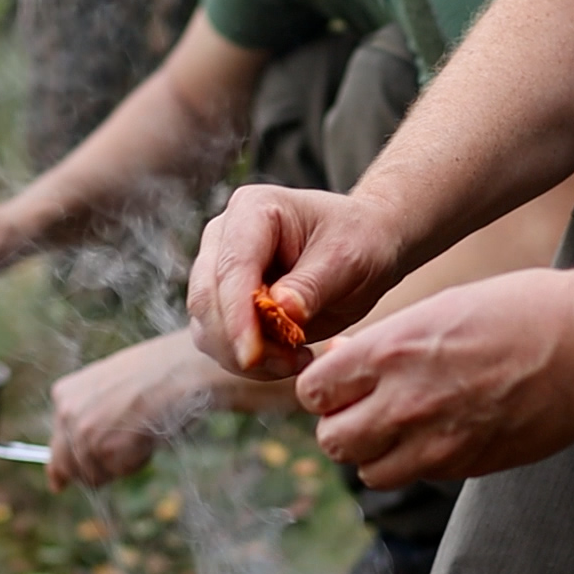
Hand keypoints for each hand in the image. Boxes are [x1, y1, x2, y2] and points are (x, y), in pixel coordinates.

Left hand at [46, 334, 220, 491]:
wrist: (184, 366)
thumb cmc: (156, 374)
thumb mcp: (110, 390)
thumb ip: (85, 420)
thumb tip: (61, 476)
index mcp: (64, 393)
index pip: (56, 446)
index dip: (63, 468)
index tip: (60, 484)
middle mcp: (66, 413)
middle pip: (71, 467)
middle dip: (96, 469)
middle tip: (125, 451)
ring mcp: (84, 431)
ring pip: (97, 474)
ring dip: (123, 463)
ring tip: (143, 432)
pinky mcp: (105, 447)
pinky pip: (120, 472)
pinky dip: (138, 461)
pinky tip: (149, 435)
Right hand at [187, 185, 408, 378]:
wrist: (367, 246)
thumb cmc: (360, 240)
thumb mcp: (348, 259)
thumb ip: (313, 285)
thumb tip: (281, 311)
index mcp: (253, 210)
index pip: (232, 268)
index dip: (236, 316)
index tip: (252, 357)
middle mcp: (225, 237)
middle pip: (207, 299)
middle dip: (240, 342)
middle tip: (291, 363)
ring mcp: (219, 270)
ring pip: (207, 326)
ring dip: (244, 356)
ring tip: (297, 359)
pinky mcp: (225, 303)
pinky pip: (220, 342)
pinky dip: (250, 361)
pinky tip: (289, 358)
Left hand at [296, 268, 573, 487]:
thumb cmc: (520, 312)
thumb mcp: (439, 309)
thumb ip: (386, 344)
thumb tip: (344, 362)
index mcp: (391, 351)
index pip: (313, 392)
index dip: (323, 390)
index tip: (340, 384)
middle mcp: (405, 402)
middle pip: (332, 441)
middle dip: (343, 425)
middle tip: (365, 408)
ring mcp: (437, 442)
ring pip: (369, 471)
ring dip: (376, 452)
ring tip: (402, 426)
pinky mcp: (467, 466)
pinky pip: (417, 476)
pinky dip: (417, 462)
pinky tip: (443, 432)